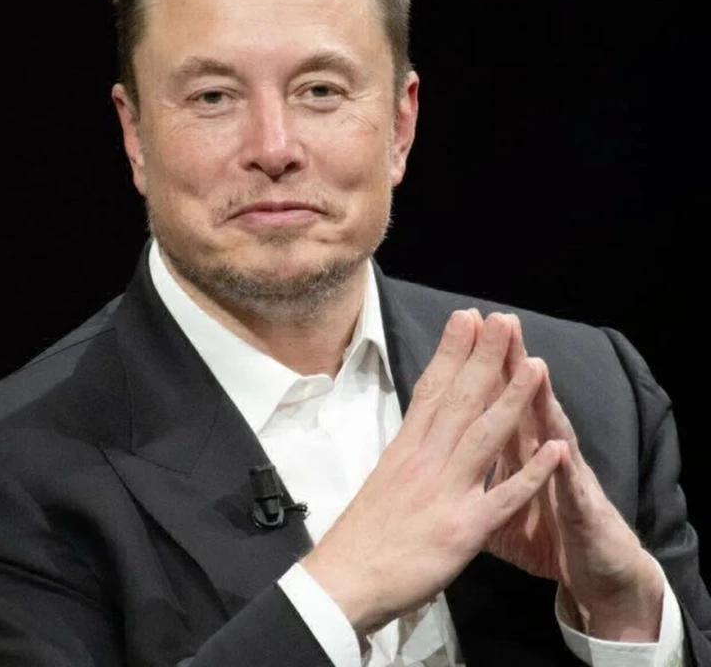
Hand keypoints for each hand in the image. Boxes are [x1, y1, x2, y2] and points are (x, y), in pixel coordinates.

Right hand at [301, 311, 564, 636]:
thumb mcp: (382, 478)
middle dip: (485, 357)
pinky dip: (531, 472)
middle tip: (503, 320)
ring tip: (536, 366)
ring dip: (512, 398)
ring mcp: (445, 491)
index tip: (467, 319)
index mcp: (405, 447)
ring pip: (484, 435)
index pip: (432, 388)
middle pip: (460, 399)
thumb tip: (422, 428)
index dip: (452, 352)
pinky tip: (557, 451)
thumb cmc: (361, 532)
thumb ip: (408, 452)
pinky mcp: (463, 528)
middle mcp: (425, 460)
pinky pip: (503, 497)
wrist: (343, 580)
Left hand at [485, 315, 663, 640]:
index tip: (462, 327)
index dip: (477, 365)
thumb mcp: (495, 500)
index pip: (494, 397)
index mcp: (515, 446)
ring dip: (541, 401)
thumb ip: (474, 472)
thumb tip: (437, 452)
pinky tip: (560, 448)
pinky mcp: (580, 510)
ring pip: (551, 431)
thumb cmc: (543, 530)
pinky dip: (563, 470)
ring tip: (534, 365)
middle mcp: (540, 451)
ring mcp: (564, 476)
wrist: (594, 569)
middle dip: (509, 363)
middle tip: (499, 322)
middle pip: (522, 399)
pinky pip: (569, 490)